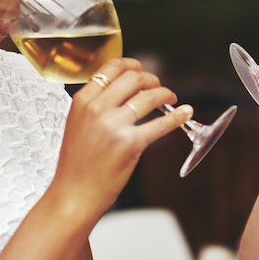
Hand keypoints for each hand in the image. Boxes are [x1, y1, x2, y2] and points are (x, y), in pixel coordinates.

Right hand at [50, 57, 190, 216]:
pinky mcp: (130, 144)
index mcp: (82, 101)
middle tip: (158, 87)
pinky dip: (177, 117)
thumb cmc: (76, 165)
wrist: (72, 194)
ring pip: (149, 96)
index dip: (133, 65)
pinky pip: (160, 124)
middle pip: (134, 77)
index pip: (112, 67)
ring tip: (171, 100)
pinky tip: (185, 113)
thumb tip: (122, 91)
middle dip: (152, 79)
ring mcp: (114, 126)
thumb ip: (95, 105)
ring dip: (165, 94)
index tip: (142, 70)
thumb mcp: (77, 125)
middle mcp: (97, 109)